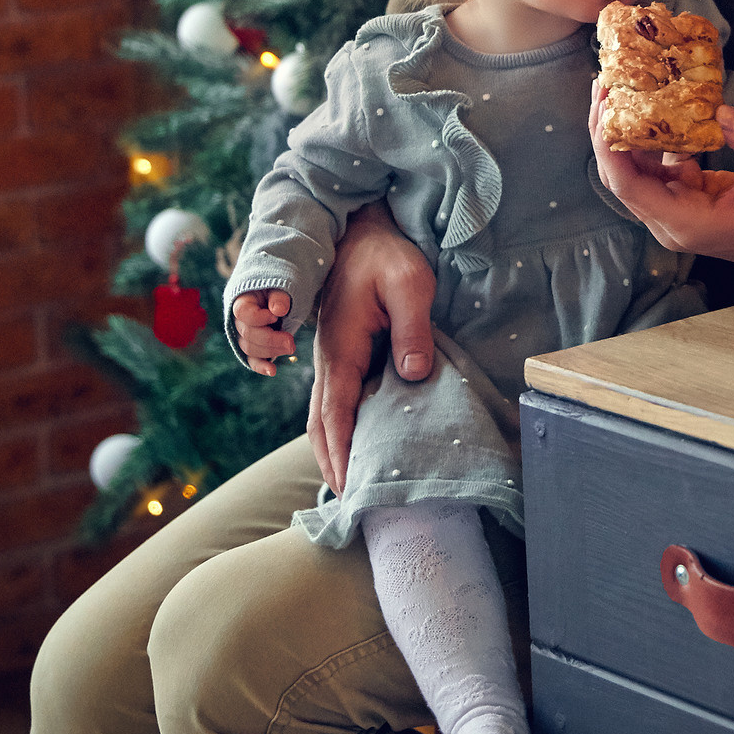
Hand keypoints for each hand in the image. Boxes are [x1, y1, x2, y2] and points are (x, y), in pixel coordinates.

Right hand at [232, 289, 294, 375]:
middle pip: (247, 334)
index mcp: (242, 301)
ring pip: (250, 348)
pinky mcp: (254, 346)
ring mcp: (244, 335)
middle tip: (291, 342)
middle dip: (270, 340)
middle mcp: (238, 320)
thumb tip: (279, 310)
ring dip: (270, 351)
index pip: (242, 313)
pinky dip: (261, 366)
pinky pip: (252, 359)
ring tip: (291, 347)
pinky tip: (272, 371)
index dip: (258, 317)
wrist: (279, 294)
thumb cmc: (279, 287)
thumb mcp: (280, 284)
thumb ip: (278, 295)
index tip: (276, 316)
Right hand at [308, 201, 437, 494]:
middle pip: (321, 423)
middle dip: (331, 462)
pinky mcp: (345, 352)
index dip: (340, 452)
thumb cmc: (386, 255)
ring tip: (352, 485)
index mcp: (340, 348)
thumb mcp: (408, 285)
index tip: (347, 488)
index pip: (334, 412)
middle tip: (350, 503)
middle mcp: (330, 359)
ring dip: (334, 448)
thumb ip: (412, 330)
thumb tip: (412, 375)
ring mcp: (334, 356)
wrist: (363, 230)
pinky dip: (342, 426)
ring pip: (325, 413)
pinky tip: (360, 442)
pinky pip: (339, 398)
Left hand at [593, 90, 733, 267]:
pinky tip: (646, 104)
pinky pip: (653, 166)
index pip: (629, 186)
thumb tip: (720, 111)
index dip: (608, 147)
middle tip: (604, 85)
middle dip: (606, 131)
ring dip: (622, 131)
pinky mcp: (680, 196)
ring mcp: (673, 210)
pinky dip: (647, 136)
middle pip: (620, 177)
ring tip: (617, 88)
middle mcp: (671, 221)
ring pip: (632, 170)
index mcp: (688, 222)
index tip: (604, 106)